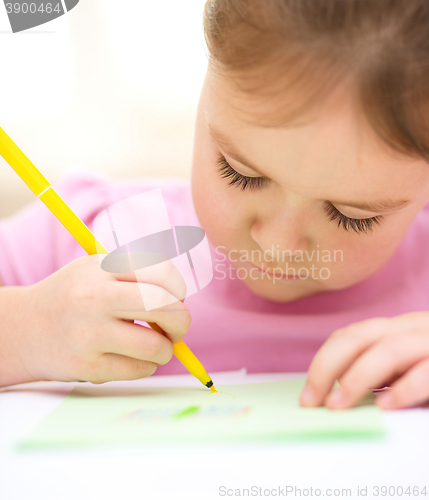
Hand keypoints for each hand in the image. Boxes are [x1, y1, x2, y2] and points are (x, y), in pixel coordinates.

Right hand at [0, 255, 190, 386]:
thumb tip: (182, 303)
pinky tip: (130, 358)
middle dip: (182, 322)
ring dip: (165, 350)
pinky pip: (140, 370)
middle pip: (165, 306)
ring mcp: (89, 334)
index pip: (163, 272)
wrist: (24, 328)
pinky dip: (146, 366)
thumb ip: (138, 277)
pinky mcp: (87, 367)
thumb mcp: (98, 270)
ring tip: (153, 346)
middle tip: (175, 329)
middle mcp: (95, 298)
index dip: (179, 289)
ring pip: (156, 346)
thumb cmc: (74, 296)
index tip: (174, 299)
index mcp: (103, 268)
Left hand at [299, 312, 428, 409]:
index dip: (323, 362)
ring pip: (388, 350)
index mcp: (396, 329)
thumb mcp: (408, 367)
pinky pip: (425, 373)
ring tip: (337, 405)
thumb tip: (336, 398)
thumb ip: (381, 375)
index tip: (307, 394)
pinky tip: (385, 406)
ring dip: (356, 379)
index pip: (349, 337)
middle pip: (358, 338)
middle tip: (311, 401)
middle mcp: (410, 329)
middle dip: (327, 368)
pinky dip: (403, 390)